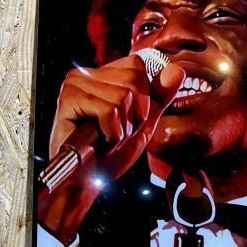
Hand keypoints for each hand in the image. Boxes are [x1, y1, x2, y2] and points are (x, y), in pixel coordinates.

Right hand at [39, 55, 183, 245]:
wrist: (86, 181)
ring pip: (123, 96)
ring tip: (106, 140)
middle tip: (116, 135)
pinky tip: (99, 143)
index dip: (143, 101)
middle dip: (134, 117)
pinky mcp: (69, 97)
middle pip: (134, 80)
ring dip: (122, 129)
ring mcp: (75, 83)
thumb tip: (177, 70)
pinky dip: (112, 134)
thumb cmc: (109, 155)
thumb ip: (160, 97)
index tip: (127, 125)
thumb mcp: (142, 124)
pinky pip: (109, 109)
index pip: (137, 66)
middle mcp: (86, 73)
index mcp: (102, 76)